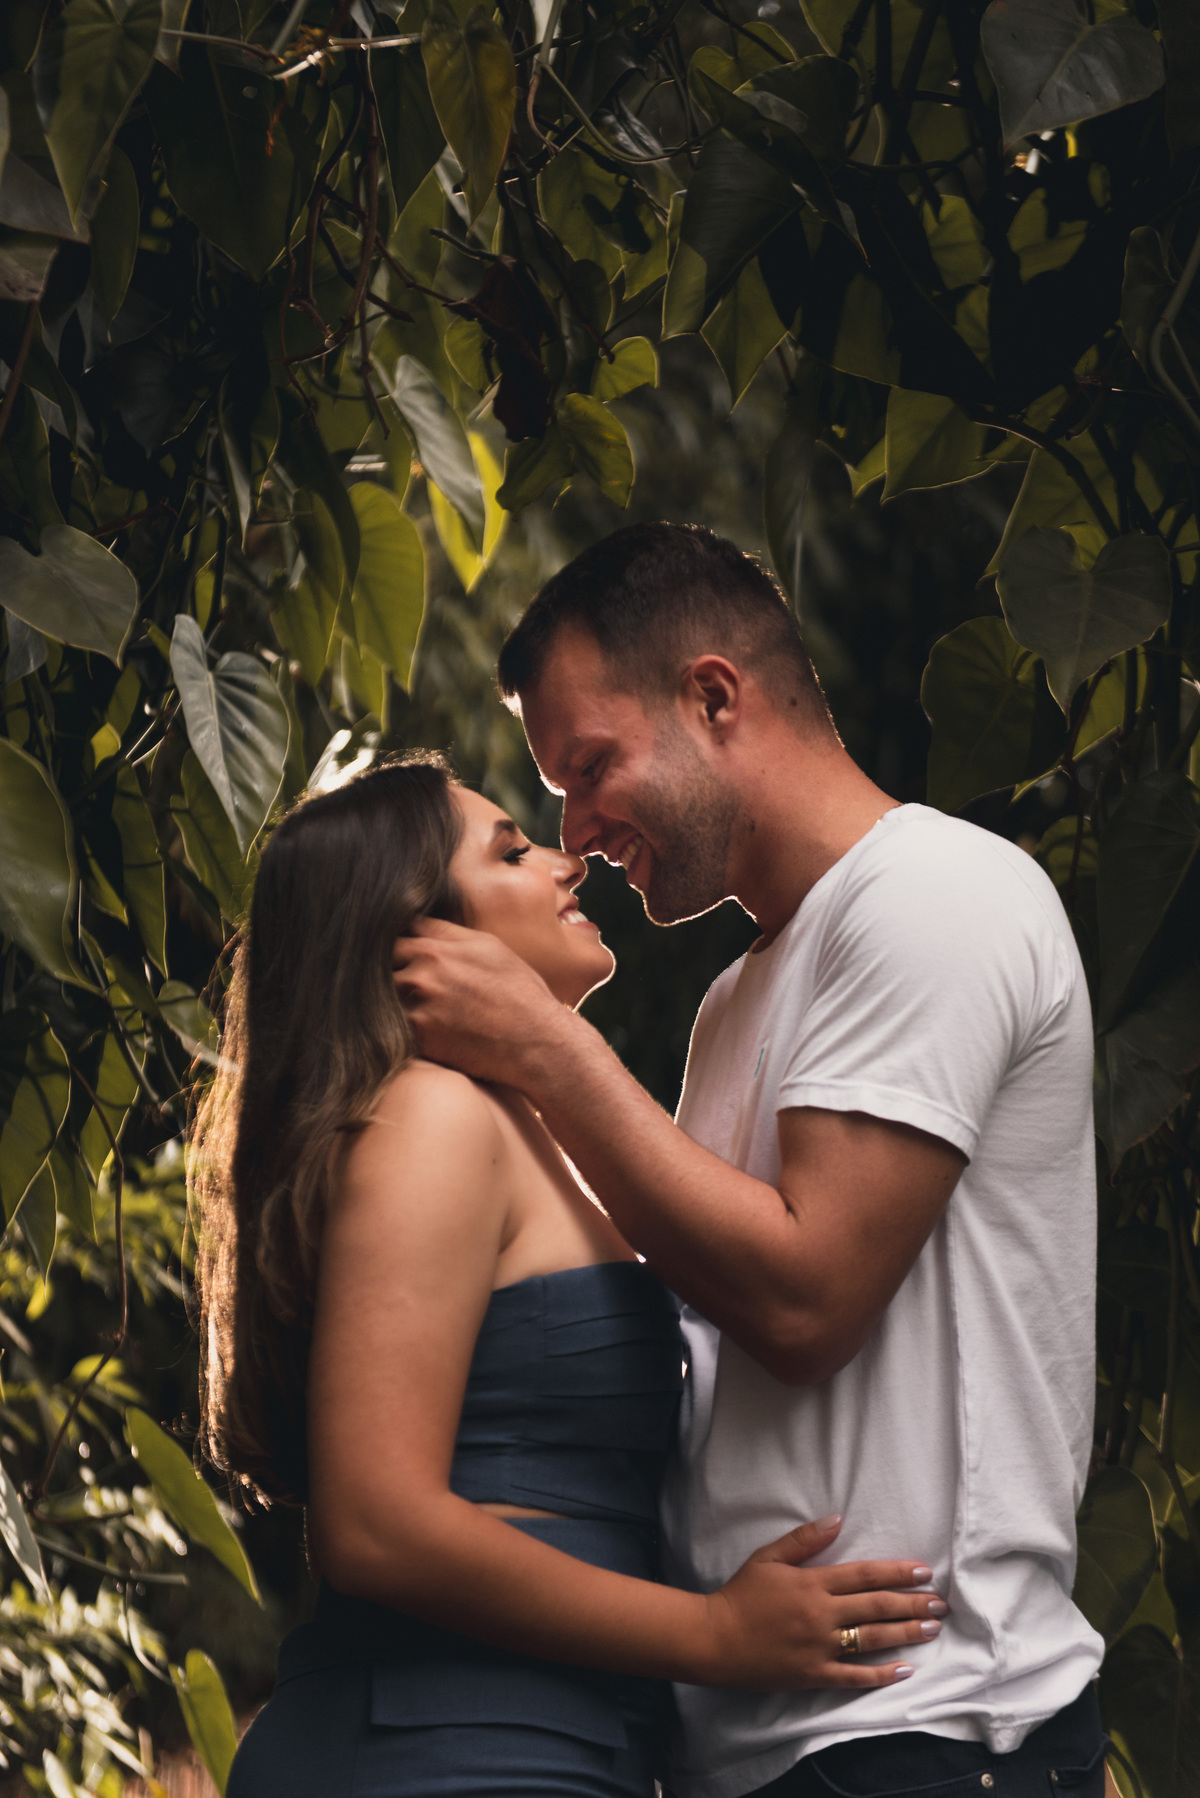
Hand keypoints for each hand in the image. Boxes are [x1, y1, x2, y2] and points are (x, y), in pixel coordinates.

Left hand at [393, 918, 570, 1084]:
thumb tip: (415, 922)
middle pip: (381, 969)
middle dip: (388, 974)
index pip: (392, 940)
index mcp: (437, 950)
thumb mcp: (489, 947)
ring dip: (390, 1002)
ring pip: (384, 999)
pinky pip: (392, 1029)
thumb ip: (447, 934)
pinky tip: (416, 1031)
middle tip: (401, 985)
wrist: (536, 1040)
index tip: (398, 958)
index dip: (394, 950)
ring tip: (408, 1008)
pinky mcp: (420, 1040)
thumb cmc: (519, 992)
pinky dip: (397, 1029)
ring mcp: (419, 1008)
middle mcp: (423, 976)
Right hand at [693, 1517, 944, 1688]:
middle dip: (912, 1603)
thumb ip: (804, 1539)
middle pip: (876, 1607)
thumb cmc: (741, 1594)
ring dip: (905, 1634)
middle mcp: (822, 1615)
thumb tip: (837, 1519)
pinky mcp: (814, 1674)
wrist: (716, 1639)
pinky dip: (882, 1675)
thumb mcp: (768, 1557)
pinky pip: (855, 1677)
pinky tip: (905, 1669)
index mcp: (813, 1583)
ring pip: (872, 1640)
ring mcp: (820, 1647)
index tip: (924, 1571)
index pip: (865, 1575)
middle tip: (940, 1603)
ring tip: (932, 1628)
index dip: (897, 1573)